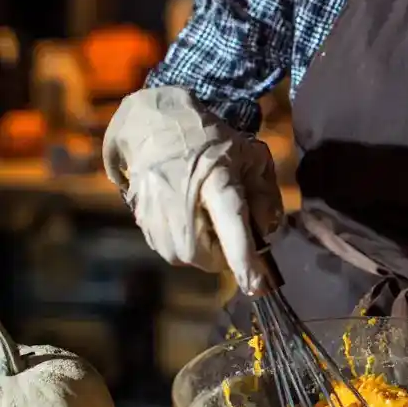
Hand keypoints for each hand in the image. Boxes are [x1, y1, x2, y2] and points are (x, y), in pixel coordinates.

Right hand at [103, 87, 283, 294]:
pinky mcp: (140, 217)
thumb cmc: (212, 139)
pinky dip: (181, 244)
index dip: (244, 259)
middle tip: (228, 231)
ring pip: (184, 257)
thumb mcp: (252, 157)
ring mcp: (156, 210)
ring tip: (205, 219)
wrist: (154, 121)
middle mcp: (182, 199)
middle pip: (205, 256)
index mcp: (216, 179)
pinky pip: (166, 249)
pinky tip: (185, 217)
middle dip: (222, 255)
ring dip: (201, 251)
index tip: (256, 285)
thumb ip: (266, 196)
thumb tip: (267, 231)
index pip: (231, 225)